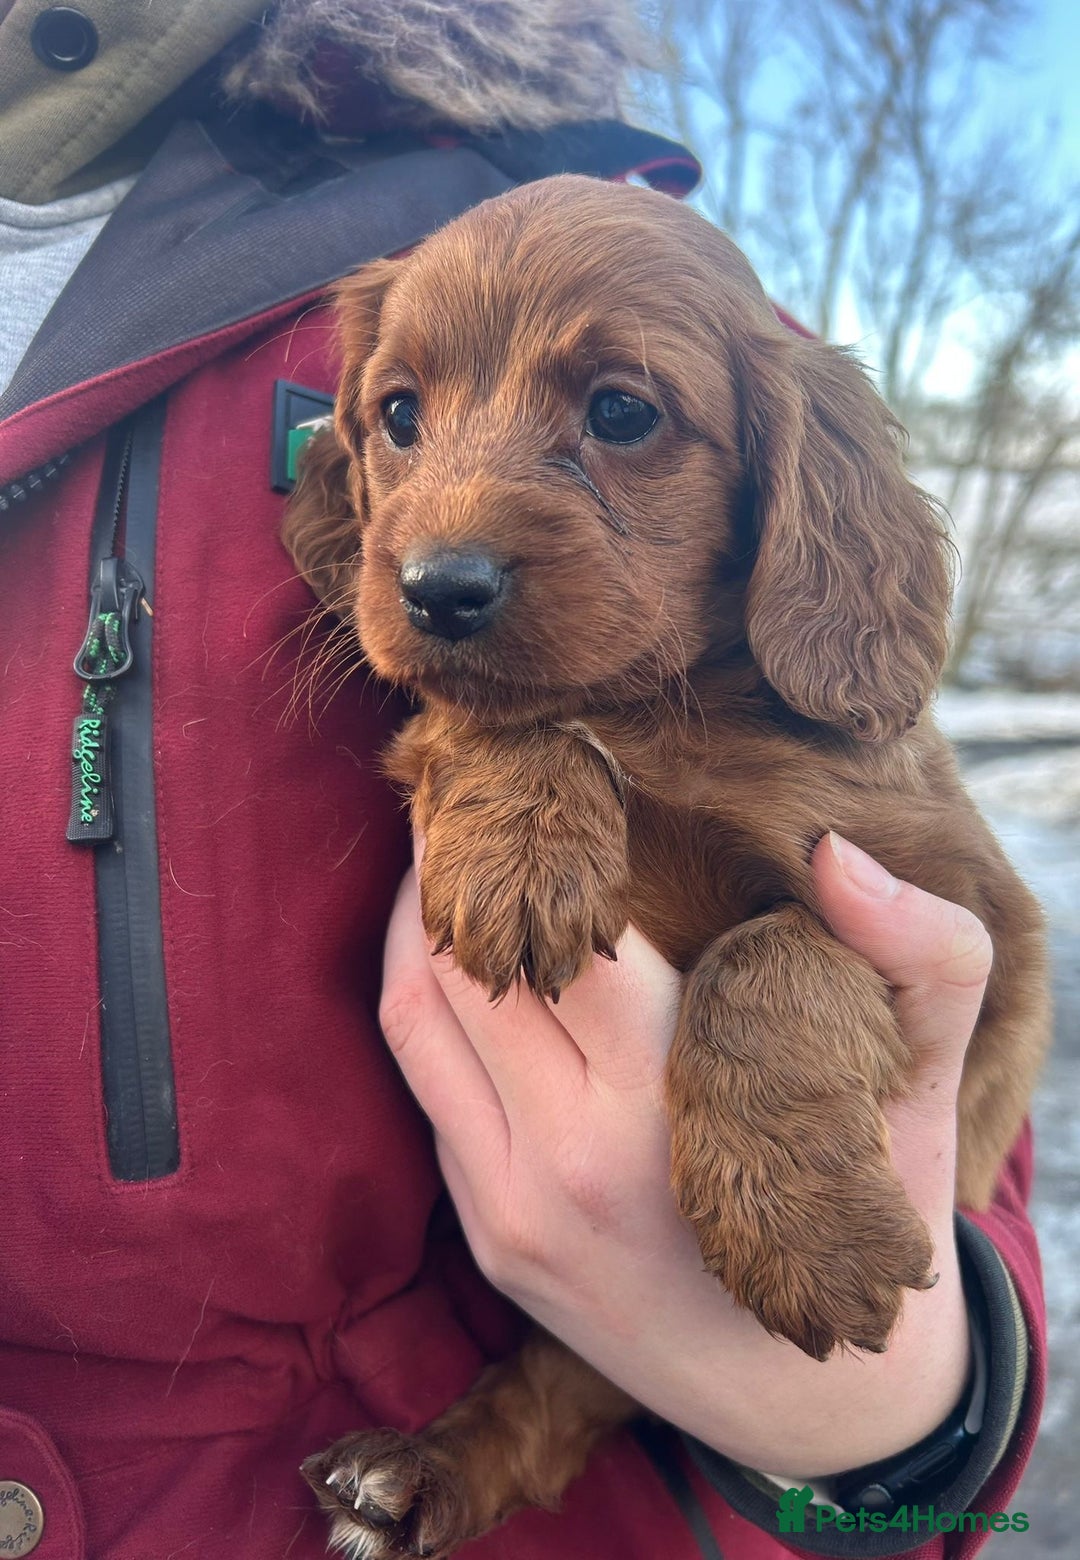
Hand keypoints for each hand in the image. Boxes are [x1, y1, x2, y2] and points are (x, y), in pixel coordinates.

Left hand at [378, 831, 989, 1474]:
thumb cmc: (871, 1210)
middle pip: (464, 964)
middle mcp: (570, 1160)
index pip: (570, 937)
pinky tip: (460, 952)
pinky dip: (426, 1000)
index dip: (545, 836)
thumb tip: (835, 852)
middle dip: (450, 854)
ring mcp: (511, 1206)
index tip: (541, 759)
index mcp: (668, 1111)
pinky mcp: (488, 1234)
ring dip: (414, 918)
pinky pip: (426, 1086)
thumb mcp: (927, 1085)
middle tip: (464, 776)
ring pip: (416, 1019)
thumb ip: (922, 957)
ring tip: (441, 844)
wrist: (815, 1399)